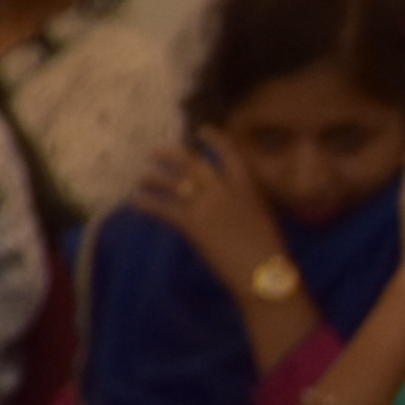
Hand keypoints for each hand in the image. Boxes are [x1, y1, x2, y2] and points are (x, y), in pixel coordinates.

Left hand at [135, 132, 287, 288]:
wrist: (264, 274)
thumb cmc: (268, 251)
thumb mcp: (261, 217)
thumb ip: (244, 204)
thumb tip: (228, 202)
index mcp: (248, 188)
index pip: (231, 155)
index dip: (216, 141)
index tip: (202, 130)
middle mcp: (226, 191)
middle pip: (195, 165)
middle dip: (172, 155)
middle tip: (154, 151)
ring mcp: (209, 206)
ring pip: (176, 184)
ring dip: (155, 179)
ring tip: (141, 178)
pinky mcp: (194, 225)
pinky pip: (165, 210)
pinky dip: (148, 204)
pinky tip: (136, 202)